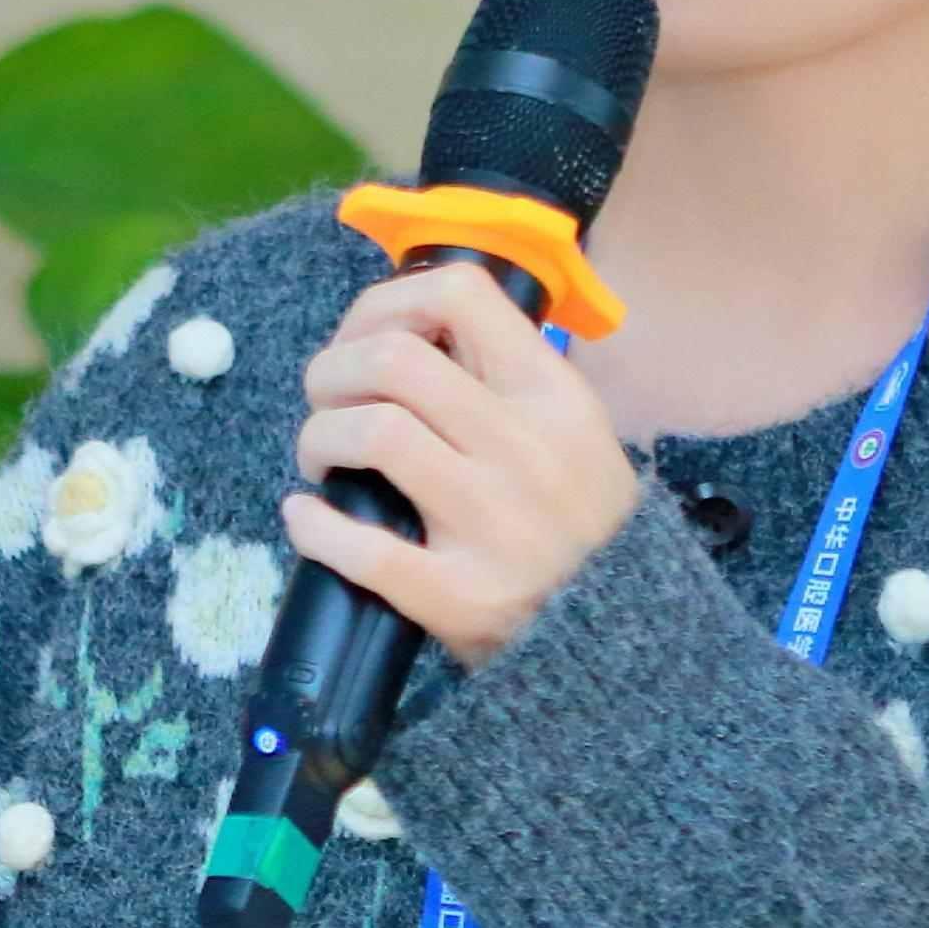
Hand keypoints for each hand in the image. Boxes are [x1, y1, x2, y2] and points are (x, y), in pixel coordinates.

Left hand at [280, 262, 642, 665]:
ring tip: (322, 460)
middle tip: (327, 403)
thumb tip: (407, 328)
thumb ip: (505, 379)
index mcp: (553, 396)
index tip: (365, 337)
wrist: (623, 634)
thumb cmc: (581, 524)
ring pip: (372, 432)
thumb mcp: (574, 431)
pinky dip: (312, 526)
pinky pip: (362, 547)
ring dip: (319, 437)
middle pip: (393, 358)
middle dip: (331, 371)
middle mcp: (524, 448)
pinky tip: (305, 518)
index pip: (461, 294)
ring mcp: (493, 522)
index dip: (387, 302)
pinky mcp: (460, 596)